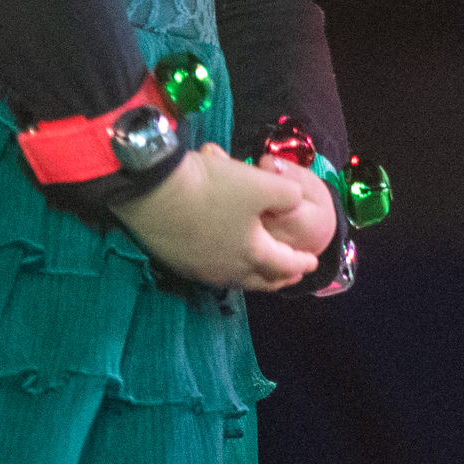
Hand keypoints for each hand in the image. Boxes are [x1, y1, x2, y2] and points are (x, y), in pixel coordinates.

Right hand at [113, 145, 322, 290]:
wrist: (151, 191)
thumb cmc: (212, 188)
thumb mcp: (261, 184)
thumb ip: (289, 196)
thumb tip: (295, 204)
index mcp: (253, 254)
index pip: (285, 264)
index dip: (302, 263)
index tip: (312, 264)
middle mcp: (227, 270)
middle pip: (260, 280)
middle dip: (278, 277)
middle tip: (290, 275)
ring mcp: (199, 269)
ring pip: (234, 278)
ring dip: (251, 275)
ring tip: (259, 268)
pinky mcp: (176, 262)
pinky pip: (211, 271)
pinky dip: (226, 268)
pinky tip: (223, 258)